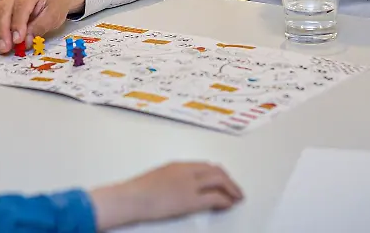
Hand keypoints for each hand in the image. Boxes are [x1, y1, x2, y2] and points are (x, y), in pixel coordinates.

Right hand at [0, 0, 82, 53]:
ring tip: (0, 48)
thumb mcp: (54, 15)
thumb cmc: (55, 3)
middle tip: (5, 48)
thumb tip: (25, 41)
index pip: (20, 7)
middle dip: (2, 31)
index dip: (17, 25)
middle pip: (3, 10)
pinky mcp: (2, 5)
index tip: (17, 40)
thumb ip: (39, 27)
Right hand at [90, 162, 242, 229]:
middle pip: (216, 171)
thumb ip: (171, 179)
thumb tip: (178, 187)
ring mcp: (190, 185)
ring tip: (237, 197)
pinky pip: (215, 197)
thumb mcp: (156, 178)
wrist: (132, 198)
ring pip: (219, 180)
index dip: (218, 173)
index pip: (205, 166)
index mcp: (178, 166)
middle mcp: (187, 171)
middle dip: (229, 180)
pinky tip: (229, 204)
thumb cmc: (137, 191)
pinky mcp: (191, 200)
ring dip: (232, 188)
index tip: (223, 180)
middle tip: (235, 189)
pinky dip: (226, 200)